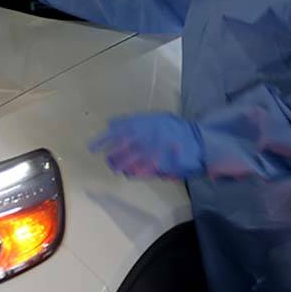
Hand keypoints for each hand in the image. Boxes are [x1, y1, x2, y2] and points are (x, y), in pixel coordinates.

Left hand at [89, 113, 205, 179]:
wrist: (198, 141)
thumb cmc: (176, 129)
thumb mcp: (156, 118)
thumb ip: (134, 121)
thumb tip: (111, 124)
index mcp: (141, 123)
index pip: (115, 132)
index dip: (102, 140)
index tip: (92, 148)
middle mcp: (143, 136)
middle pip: (118, 150)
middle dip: (112, 157)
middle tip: (110, 162)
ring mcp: (150, 151)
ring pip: (126, 162)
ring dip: (122, 166)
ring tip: (120, 169)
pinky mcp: (157, 164)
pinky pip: (139, 171)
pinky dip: (134, 172)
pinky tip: (132, 173)